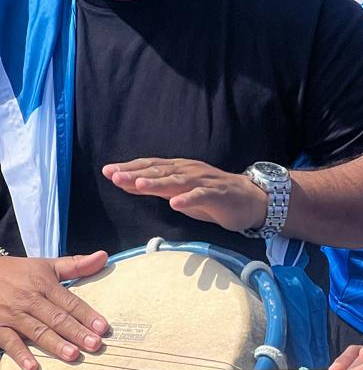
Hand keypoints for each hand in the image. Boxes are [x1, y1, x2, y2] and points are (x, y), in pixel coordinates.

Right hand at [0, 250, 108, 369]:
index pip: (70, 302)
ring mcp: (13, 314)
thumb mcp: (46, 265)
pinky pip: (10, 341)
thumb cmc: (17, 272)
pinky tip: (33, 367)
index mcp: (44, 284)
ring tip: (73, 355)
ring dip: (55, 344)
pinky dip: (20, 354)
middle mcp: (30, 300)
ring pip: (37, 330)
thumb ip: (76, 264)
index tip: (103, 327)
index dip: (87, 315)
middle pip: (57, 318)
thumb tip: (103, 256)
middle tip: (95, 345)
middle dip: (76, 332)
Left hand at [103, 158, 268, 232]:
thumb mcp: (179, 192)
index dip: (129, 168)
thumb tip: (127, 184)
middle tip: (114, 175)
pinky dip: (188, 199)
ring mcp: (203, 181)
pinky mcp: (218, 194)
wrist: (248, 200)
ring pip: (177, 181)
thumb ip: (155, 188)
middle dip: (136, 173)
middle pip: (159, 171)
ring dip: (158, 182)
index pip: (149, 166)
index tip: (107, 171)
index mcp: (178, 169)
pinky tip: (175, 203)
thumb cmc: (210, 196)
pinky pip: (201, 196)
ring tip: (139, 184)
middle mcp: (188, 171)